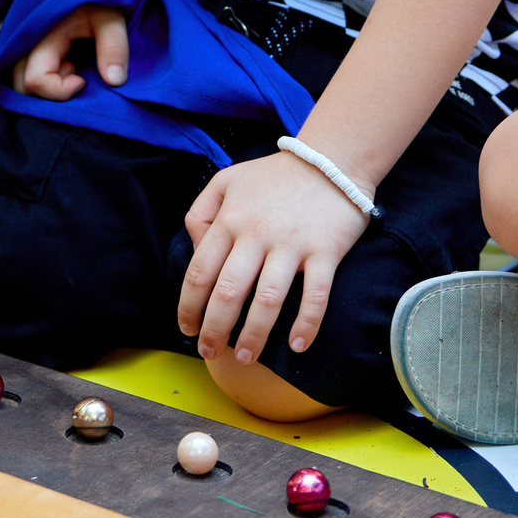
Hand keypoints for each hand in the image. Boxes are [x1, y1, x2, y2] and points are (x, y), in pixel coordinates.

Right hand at [12, 4, 130, 99]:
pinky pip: (26, 72)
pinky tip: (66, 65)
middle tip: (76, 74)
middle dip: (50, 92)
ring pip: (20, 81)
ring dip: (47, 85)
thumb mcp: (111, 17)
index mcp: (42, 36)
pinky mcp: (29, 45)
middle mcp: (26, 43)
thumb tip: (114, 81)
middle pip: (21, 86)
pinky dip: (45, 79)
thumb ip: (114, 48)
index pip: (34, 80)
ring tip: (72, 68)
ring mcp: (24, 44)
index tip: (83, 81)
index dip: (59, 90)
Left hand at [177, 152, 369, 364]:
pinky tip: (298, 345)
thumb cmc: (273, 176)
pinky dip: (306, 323)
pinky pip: (316, 294)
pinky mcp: (326, 251)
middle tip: (210, 353)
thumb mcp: (226, 181)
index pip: (200, 272)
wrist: (331, 160)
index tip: (187, 329)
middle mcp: (256, 234)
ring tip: (245, 357)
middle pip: (229, 292)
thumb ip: (201, 212)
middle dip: (215, 329)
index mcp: (229, 219)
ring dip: (254, 335)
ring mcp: (292, 244)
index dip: (189, 306)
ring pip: (268, 299)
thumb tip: (194, 250)